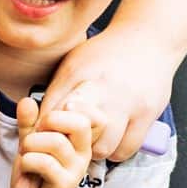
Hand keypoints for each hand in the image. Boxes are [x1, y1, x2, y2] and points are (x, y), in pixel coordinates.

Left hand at [10, 96, 94, 187]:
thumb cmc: (33, 177)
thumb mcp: (31, 145)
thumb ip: (30, 124)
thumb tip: (27, 100)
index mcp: (79, 140)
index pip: (90, 113)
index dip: (68, 109)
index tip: (47, 120)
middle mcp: (83, 153)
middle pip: (79, 122)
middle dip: (49, 122)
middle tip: (33, 136)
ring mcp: (76, 170)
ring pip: (57, 142)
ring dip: (31, 145)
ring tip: (25, 156)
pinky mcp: (64, 185)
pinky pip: (44, 163)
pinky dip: (27, 162)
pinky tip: (25, 172)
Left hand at [40, 28, 174, 165]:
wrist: (148, 37)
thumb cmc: (106, 52)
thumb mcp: (75, 62)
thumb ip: (57, 90)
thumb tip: (38, 122)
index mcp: (80, 74)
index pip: (53, 113)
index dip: (46, 129)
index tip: (47, 132)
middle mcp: (104, 89)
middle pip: (76, 134)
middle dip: (69, 141)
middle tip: (71, 138)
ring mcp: (128, 102)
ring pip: (102, 147)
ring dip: (94, 149)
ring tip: (94, 139)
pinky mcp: (148, 112)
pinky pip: (126, 148)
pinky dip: (117, 150)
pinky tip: (114, 138)